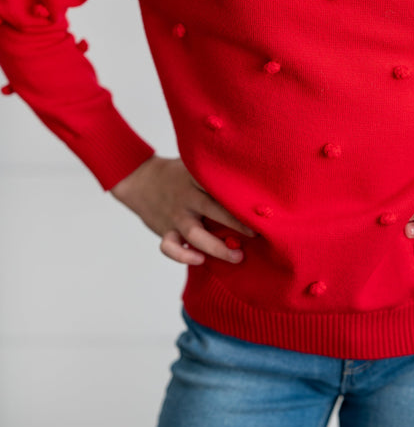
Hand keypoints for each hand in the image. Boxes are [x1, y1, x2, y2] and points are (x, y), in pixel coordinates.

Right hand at [110, 155, 256, 264]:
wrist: (140, 180)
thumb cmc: (178, 174)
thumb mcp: (195, 165)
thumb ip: (216, 172)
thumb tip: (253, 175)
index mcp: (197, 178)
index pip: (220, 184)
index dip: (240, 196)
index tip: (260, 206)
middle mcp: (187, 197)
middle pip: (213, 209)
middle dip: (236, 222)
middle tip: (258, 232)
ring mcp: (176, 215)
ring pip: (195, 233)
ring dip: (217, 247)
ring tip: (238, 256)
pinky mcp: (165, 230)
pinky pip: (170, 247)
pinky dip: (183, 256)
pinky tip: (200, 260)